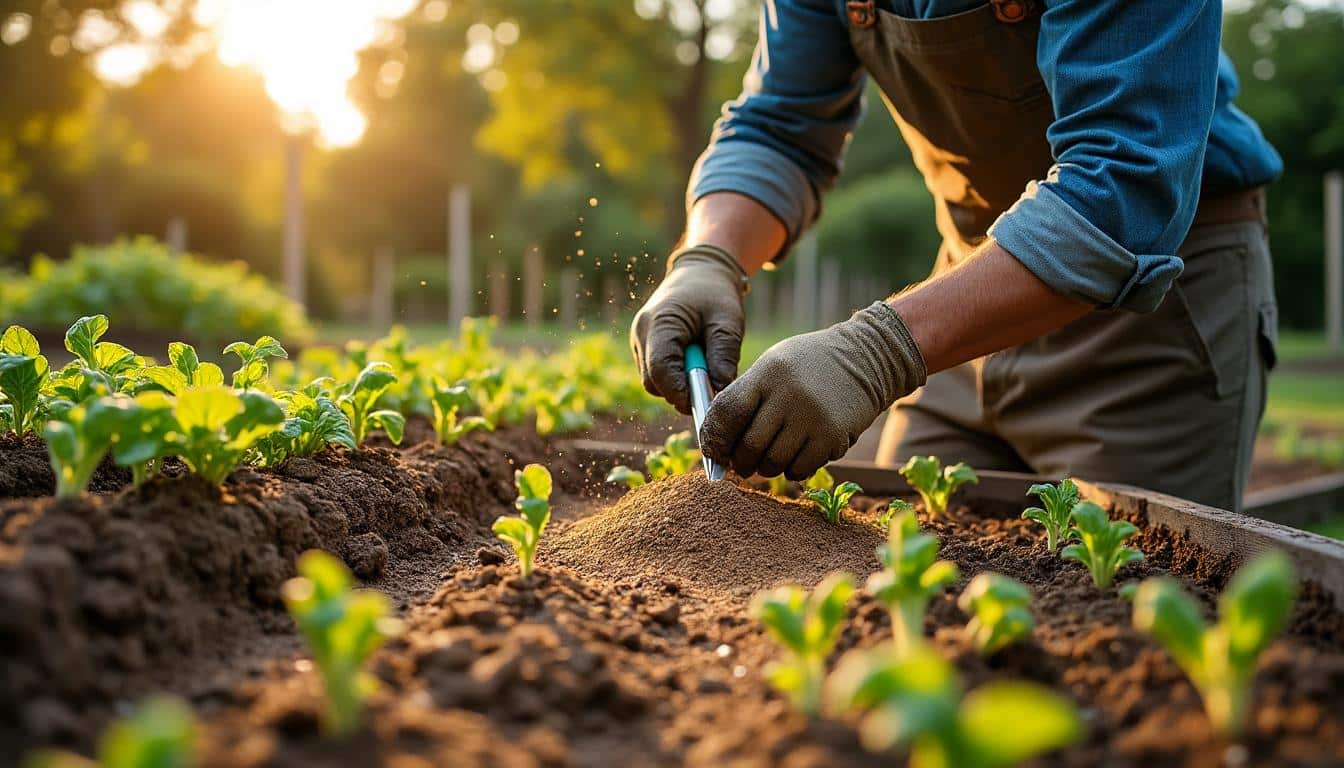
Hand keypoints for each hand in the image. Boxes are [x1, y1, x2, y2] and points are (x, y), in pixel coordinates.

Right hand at [630, 245, 748, 412]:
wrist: (701, 272)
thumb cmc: (716, 294)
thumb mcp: (728, 322)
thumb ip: (723, 357)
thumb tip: (719, 393)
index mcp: (660, 323)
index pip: (661, 369)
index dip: (680, 392)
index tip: (706, 403)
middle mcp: (642, 333)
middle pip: (653, 381)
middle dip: (681, 392)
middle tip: (711, 389)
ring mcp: (639, 341)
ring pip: (653, 381)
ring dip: (679, 384)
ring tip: (705, 368)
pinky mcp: (645, 347)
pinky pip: (656, 373)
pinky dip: (675, 376)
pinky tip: (695, 363)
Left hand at [700, 301, 926, 479]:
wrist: (865, 358)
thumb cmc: (808, 365)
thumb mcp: (773, 365)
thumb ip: (745, 396)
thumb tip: (714, 441)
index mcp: (767, 373)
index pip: (727, 412)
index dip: (714, 437)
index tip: (713, 450)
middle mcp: (789, 395)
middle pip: (749, 445)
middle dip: (739, 462)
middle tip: (740, 464)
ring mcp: (813, 418)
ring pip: (773, 463)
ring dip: (765, 468)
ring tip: (767, 459)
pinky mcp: (833, 437)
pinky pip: (799, 469)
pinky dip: (790, 470)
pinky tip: (794, 456)